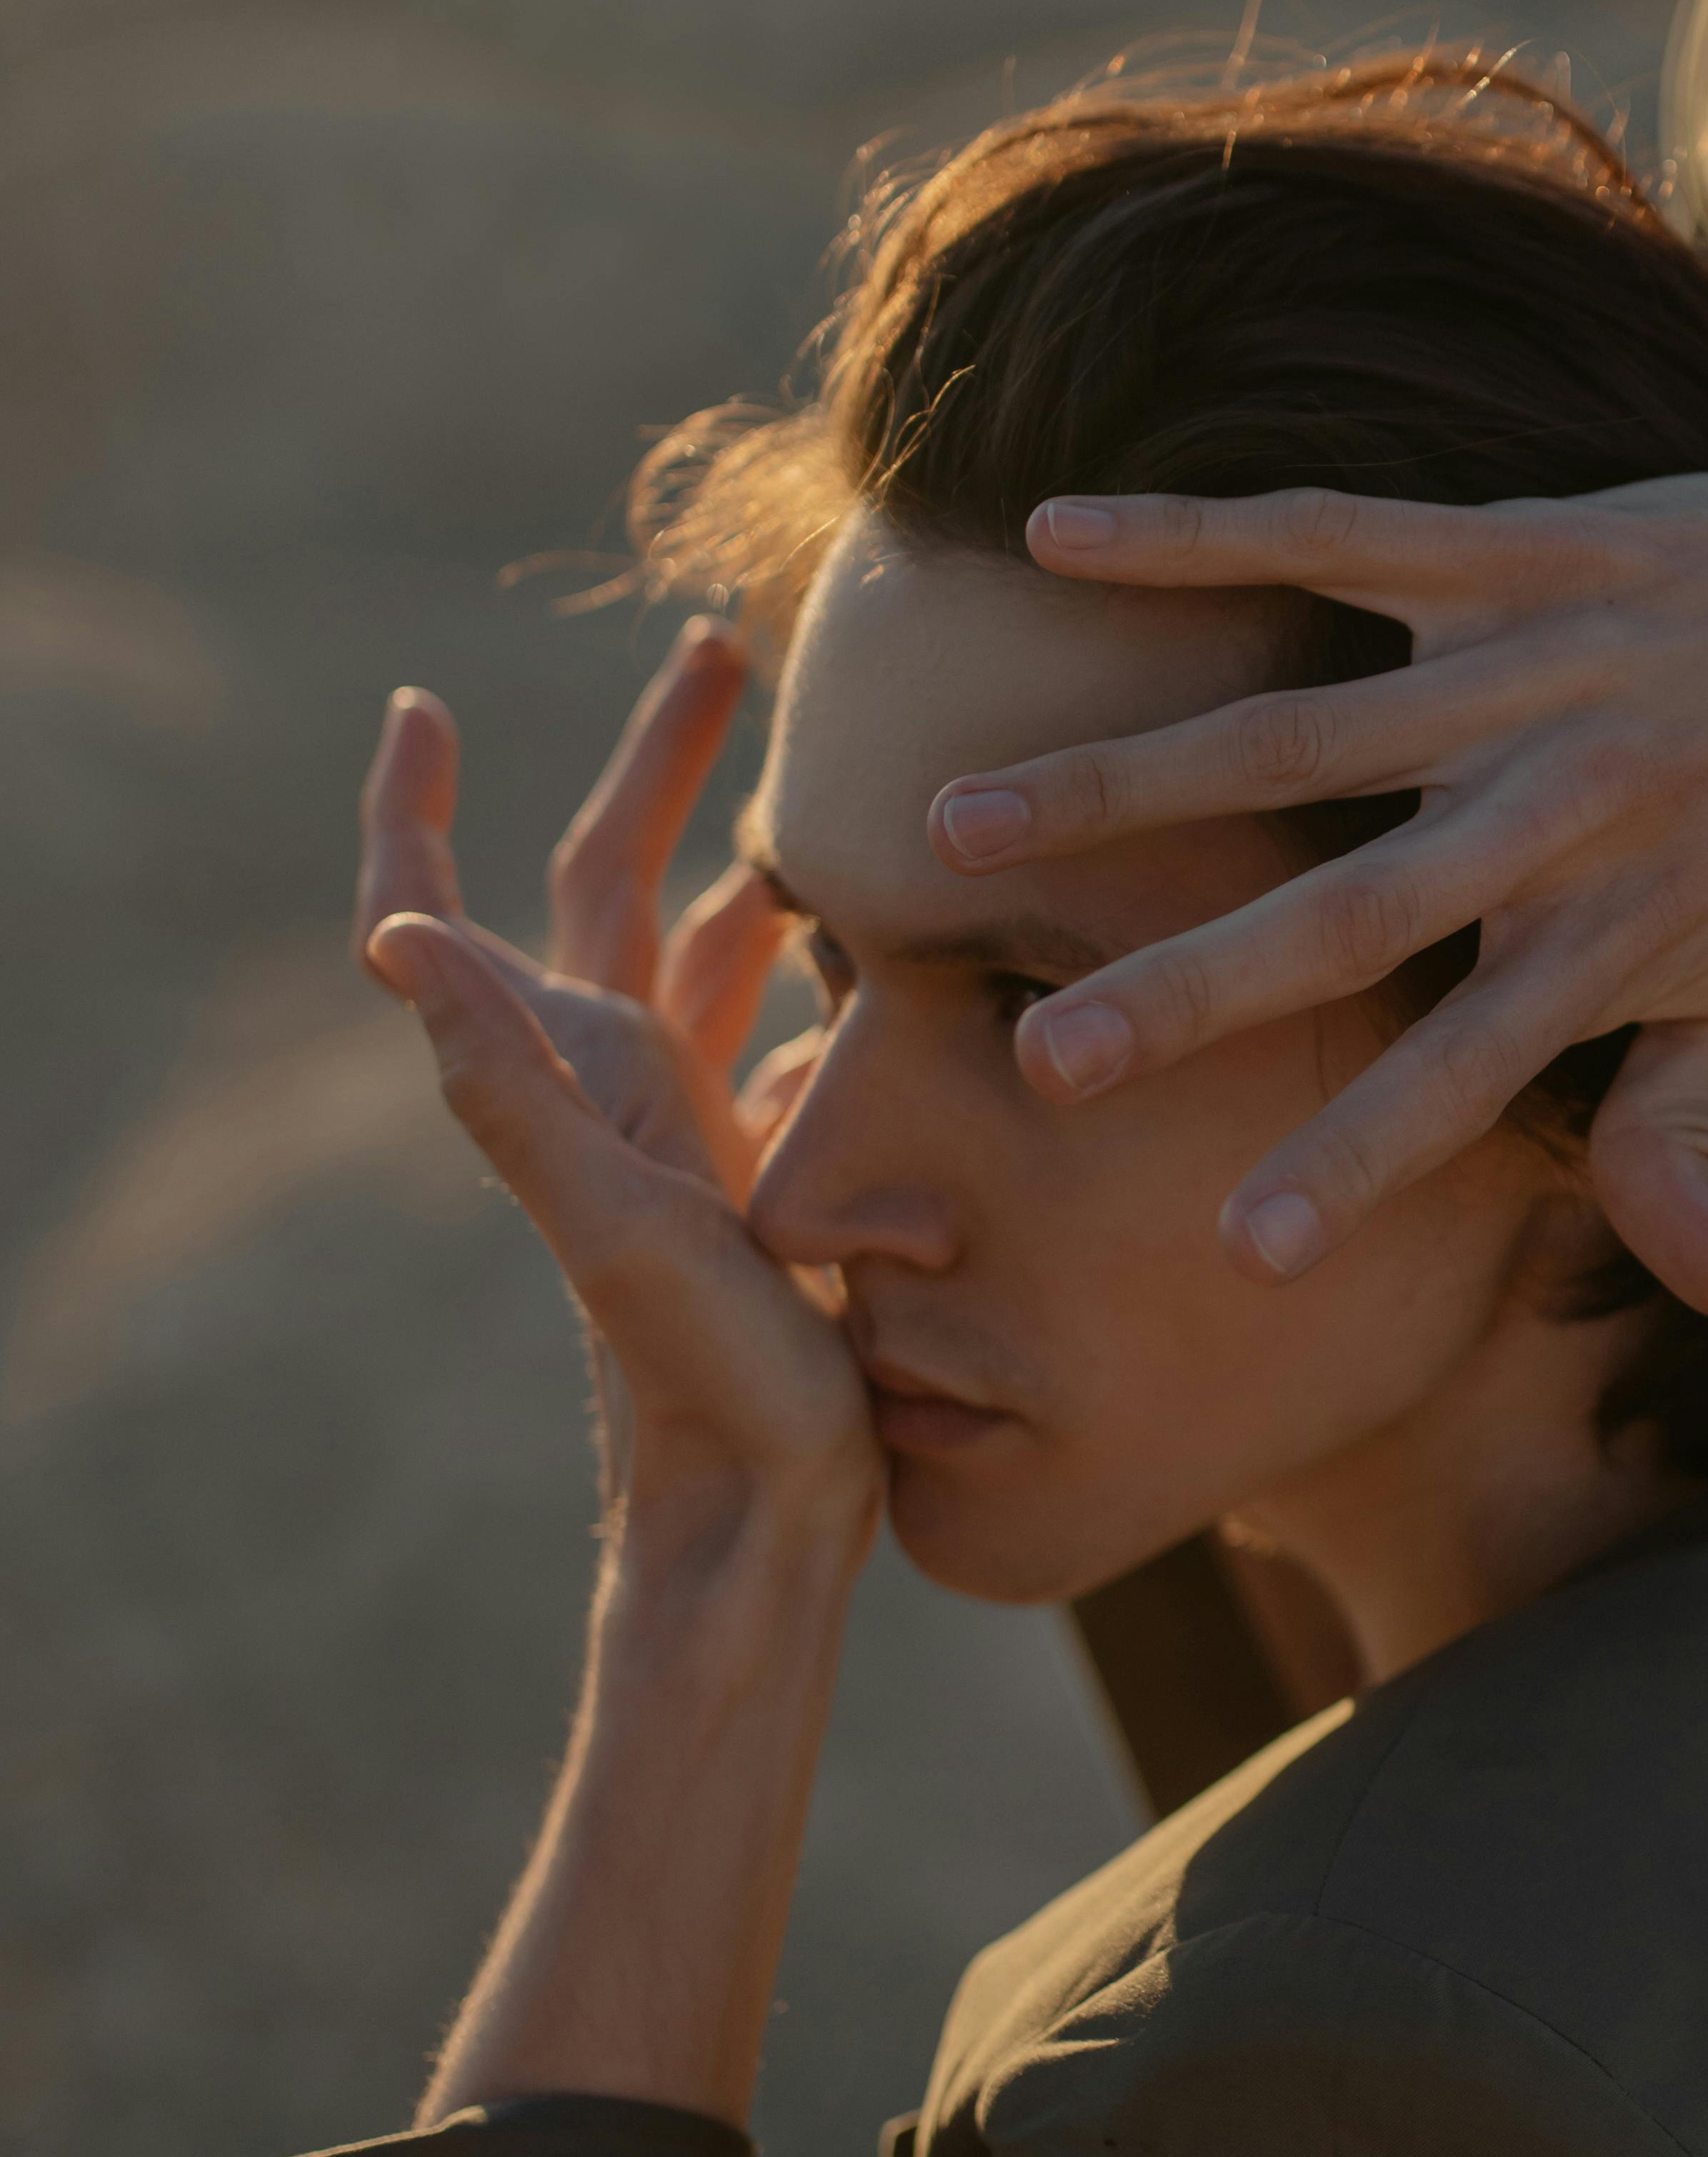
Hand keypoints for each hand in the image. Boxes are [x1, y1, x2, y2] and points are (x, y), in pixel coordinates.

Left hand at [354, 628, 873, 1532]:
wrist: (760, 1506)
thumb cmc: (694, 1375)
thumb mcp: (606, 1221)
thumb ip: (506, 1085)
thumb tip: (395, 937)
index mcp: (571, 1076)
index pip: (446, 915)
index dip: (410, 813)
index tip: (421, 706)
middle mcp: (614, 1085)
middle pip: (611, 885)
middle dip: (658, 765)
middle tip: (721, 650)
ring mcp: (687, 1126)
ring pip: (700, 948)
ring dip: (735, 850)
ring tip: (810, 768)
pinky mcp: (758, 1168)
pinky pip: (771, 1030)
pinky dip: (801, 963)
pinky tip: (863, 936)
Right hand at [925, 412, 1707, 1317]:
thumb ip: (1703, 1136)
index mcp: (1612, 940)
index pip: (1468, 1082)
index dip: (1364, 1165)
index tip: (1247, 1255)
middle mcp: (1559, 812)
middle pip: (1346, 915)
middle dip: (1190, 993)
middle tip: (1042, 1060)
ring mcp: (1530, 669)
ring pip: (1293, 731)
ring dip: (1120, 777)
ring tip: (958, 824)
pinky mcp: (1516, 546)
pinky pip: (1332, 530)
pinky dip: (1190, 529)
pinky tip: (1053, 529)